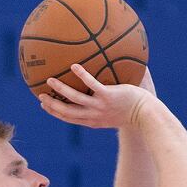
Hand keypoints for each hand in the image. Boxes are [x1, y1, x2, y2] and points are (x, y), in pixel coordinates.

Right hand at [38, 64, 154, 128]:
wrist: (147, 115)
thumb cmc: (134, 113)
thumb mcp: (116, 111)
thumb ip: (105, 103)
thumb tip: (101, 87)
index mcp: (93, 120)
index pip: (69, 118)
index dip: (56, 113)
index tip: (45, 105)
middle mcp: (93, 116)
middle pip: (66, 112)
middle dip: (52, 105)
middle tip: (40, 96)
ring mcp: (100, 106)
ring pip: (75, 99)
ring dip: (61, 90)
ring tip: (50, 80)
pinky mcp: (108, 96)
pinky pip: (92, 85)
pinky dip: (82, 76)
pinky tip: (74, 66)